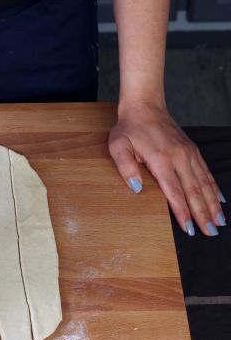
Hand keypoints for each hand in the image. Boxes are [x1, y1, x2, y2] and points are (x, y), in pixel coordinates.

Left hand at [109, 100, 225, 235]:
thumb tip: (137, 188)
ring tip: (219, 222)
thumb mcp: (118, 146)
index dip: (182, 211)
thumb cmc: (129, 129)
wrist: (145, 107)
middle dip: (203, 214)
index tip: (189, 228)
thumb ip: (125, 166)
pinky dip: (215, 188)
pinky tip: (220, 201)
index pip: (174, 191)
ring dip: (213, 204)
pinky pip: (206, 172)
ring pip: (204, 183)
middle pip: (194, 191)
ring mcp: (188, 154)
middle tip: (210, 232)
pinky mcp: (192, 151)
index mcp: (161, 159)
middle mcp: (179, 157)